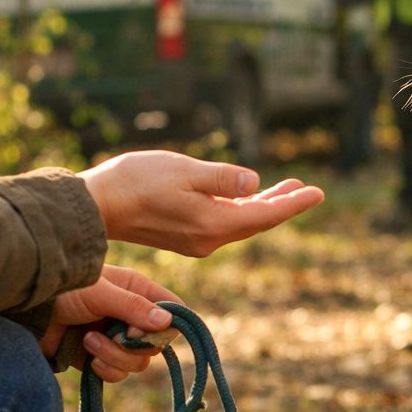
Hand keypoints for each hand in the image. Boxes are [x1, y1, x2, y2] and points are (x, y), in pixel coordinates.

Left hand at [39, 265, 179, 381]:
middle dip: (134, 347)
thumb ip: (133, 307)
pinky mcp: (99, 357)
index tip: (148, 331)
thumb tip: (167, 324)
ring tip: (88, 341)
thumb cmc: (63, 290)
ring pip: (138, 362)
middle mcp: (130, 315)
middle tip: (116, 336)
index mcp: (137, 291)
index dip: (168, 325)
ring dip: (114, 357)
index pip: (173, 310)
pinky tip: (87, 357)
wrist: (26, 311)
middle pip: (156, 344)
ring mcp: (115, 338)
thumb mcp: (100, 293)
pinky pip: (117, 373)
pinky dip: (106, 370)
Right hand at [78, 150, 324, 256]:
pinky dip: (241, 208)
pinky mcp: (184, 236)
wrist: (94, 206)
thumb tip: (254, 183)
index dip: (293, 203)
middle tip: (308, 189)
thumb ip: (222, 178)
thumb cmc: (136, 182)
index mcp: (213, 224)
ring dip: (263, 204)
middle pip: (256, 221)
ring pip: (240, 221)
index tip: (318, 193)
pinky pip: (224, 222)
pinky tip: (249, 196)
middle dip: (283, 204)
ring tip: (287, 187)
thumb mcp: (184, 171)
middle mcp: (208, 239)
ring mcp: (196, 240)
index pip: (265, 215)